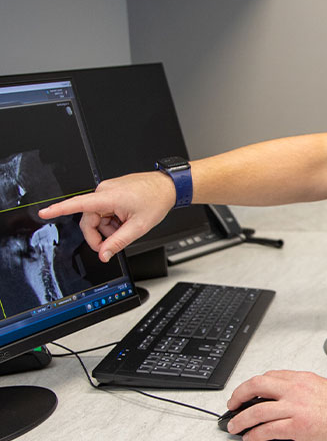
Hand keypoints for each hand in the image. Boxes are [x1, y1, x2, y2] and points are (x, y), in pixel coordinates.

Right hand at [39, 171, 175, 261]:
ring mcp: (108, 191)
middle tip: (112, 244)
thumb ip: (118, 242)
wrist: (168, 187)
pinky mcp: (112, 192)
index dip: (58, 210)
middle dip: (99, 234)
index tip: (44, 213)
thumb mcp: (138, 227)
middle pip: (89, 219)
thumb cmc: (156, 200)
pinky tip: (125, 220)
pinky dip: (112, 219)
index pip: (77, 204)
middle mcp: (104, 191)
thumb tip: (104, 254)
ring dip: (108, 227)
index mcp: (108, 197)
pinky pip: (104, 210)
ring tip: (126, 227)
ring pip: (97, 217)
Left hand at [224, 370, 326, 440]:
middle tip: (232, 405)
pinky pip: (267, 429)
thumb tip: (288, 401)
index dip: (252, 386)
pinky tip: (250, 438)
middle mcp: (296, 389)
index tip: (246, 393)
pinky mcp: (299, 426)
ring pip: (256, 410)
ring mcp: (296, 407)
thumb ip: (305, 392)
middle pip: (256, 386)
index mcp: (303, 379)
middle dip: (238, 396)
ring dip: (240, 420)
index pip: (269, 377)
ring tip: (234, 427)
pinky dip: (254, 434)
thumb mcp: (324, 389)